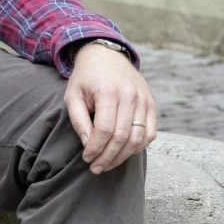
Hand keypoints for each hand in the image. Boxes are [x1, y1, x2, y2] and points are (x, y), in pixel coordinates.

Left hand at [64, 43, 157, 173]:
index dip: (96, 148)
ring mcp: (144, 100)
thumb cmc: (85, 77)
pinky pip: (150, 133)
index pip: (106, 130)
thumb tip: (88, 145)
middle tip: (96, 168)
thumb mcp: (72, 95)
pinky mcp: (151, 103)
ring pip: (138, 138)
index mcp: (108, 92)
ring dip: (123, 156)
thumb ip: (79, 120)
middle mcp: (130, 96)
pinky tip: (124, 153)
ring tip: (108, 164)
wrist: (105, 55)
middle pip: (123, 137)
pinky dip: (139, 147)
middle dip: (108, 157)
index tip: (87, 159)